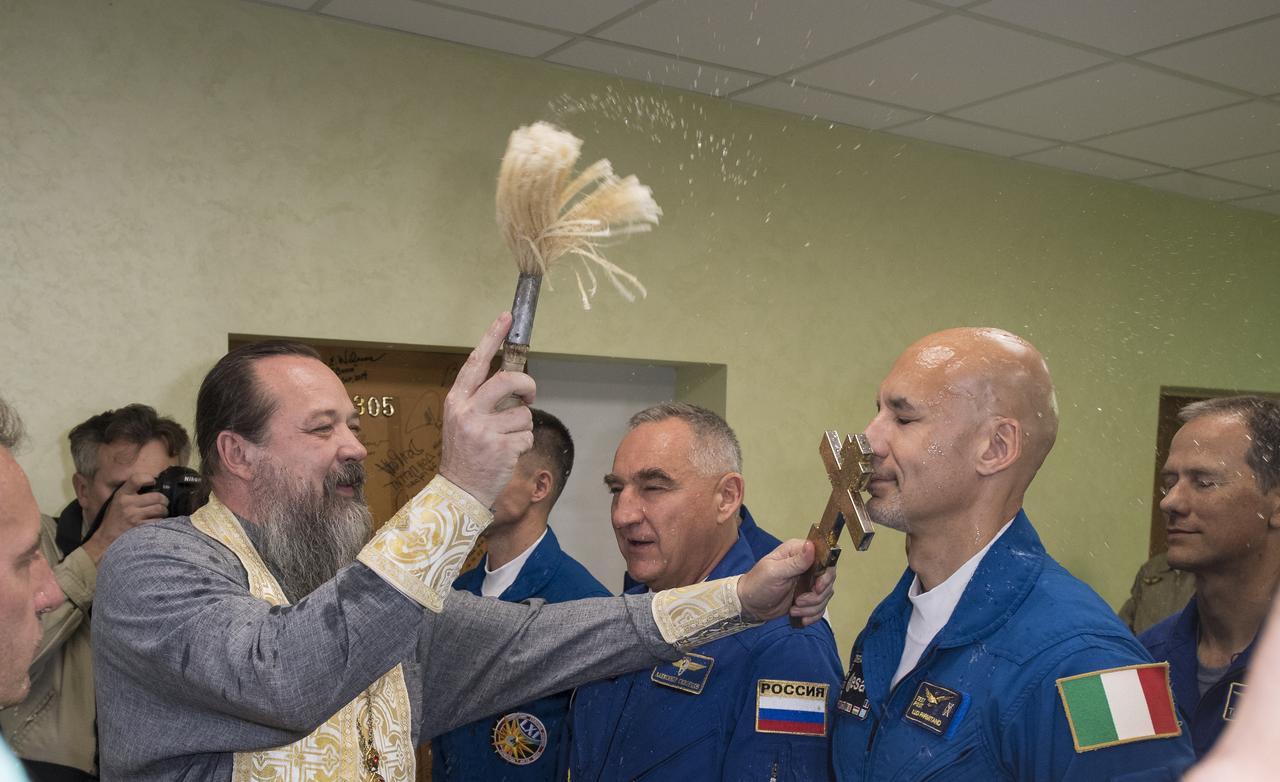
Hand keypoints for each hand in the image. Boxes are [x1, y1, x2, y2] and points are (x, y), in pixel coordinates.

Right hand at [82, 474, 169, 562]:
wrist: (105, 539)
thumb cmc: (114, 519)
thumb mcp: (117, 501)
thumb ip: (130, 493)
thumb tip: (153, 485)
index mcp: (121, 495)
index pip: (137, 479)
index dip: (149, 478)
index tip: (153, 482)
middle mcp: (127, 503)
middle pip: (157, 496)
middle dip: (163, 500)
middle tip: (163, 503)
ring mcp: (133, 516)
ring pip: (160, 508)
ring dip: (164, 511)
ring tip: (161, 513)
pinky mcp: (139, 527)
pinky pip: (158, 521)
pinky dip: (161, 521)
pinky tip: (156, 522)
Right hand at [438, 312, 536, 507]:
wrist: (458, 490)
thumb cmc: (465, 453)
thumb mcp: (462, 420)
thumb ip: (481, 400)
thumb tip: (513, 382)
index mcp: (457, 401)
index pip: (476, 362)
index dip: (492, 337)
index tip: (507, 317)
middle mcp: (468, 412)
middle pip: (508, 381)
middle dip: (527, 385)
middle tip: (530, 394)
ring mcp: (484, 430)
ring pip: (523, 414)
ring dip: (522, 427)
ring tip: (505, 440)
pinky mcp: (501, 448)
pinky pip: (527, 436)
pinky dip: (523, 445)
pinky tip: (507, 454)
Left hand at [736, 539, 836, 625]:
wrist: (750, 605)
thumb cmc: (757, 584)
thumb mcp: (774, 572)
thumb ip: (795, 562)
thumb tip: (811, 546)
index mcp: (798, 552)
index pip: (825, 556)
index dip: (826, 573)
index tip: (817, 587)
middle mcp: (807, 565)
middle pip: (829, 578)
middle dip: (817, 595)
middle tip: (799, 601)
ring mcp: (809, 582)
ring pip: (826, 595)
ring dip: (812, 607)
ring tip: (794, 609)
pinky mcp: (808, 597)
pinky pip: (820, 607)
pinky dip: (812, 615)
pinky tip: (799, 617)